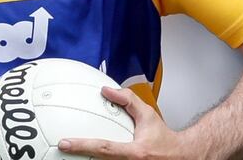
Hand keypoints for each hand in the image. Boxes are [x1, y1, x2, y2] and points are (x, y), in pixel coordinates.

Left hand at [58, 86, 178, 159]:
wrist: (181, 156)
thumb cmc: (164, 139)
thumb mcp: (147, 115)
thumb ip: (128, 101)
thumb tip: (107, 91)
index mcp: (135, 152)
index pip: (104, 148)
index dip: (83, 146)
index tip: (65, 143)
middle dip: (80, 156)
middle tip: (61, 148)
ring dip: (86, 159)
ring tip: (70, 153)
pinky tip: (87, 155)